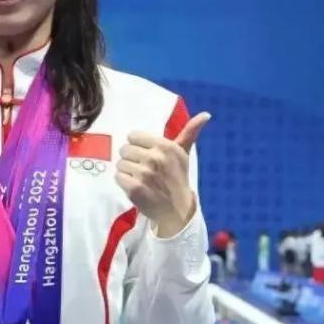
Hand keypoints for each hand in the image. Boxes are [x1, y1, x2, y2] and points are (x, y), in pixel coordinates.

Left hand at [115, 113, 210, 237]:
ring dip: (127, 172)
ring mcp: (145, 174)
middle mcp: (156, 158)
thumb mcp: (183, 154)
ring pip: (120, 163)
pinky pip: (118, 177)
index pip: (133, 136)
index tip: (147, 156)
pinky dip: (123, 182)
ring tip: (140, 179)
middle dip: (131, 159)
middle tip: (144, 169)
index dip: (137, 146)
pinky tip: (135, 187)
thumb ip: (189, 132)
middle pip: (125, 149)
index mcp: (166, 146)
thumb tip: (205, 114)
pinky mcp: (135, 188)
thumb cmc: (176, 178)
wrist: (176, 209)